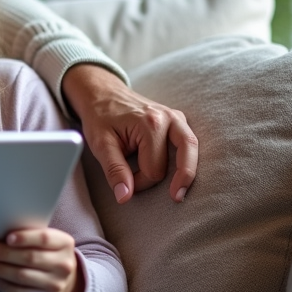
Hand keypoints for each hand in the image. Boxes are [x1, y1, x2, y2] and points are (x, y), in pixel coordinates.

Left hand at [0, 227, 79, 291]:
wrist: (63, 277)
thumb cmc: (44, 251)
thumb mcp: (44, 240)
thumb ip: (28, 234)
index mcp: (64, 243)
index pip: (44, 238)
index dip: (25, 238)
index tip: (7, 238)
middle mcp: (64, 264)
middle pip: (30, 257)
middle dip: (4, 253)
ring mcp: (56, 284)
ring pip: (23, 276)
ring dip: (1, 270)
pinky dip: (6, 285)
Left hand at [62, 63, 197, 203]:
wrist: (101, 92)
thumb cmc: (99, 117)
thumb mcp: (100, 144)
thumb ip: (114, 171)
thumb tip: (125, 197)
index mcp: (150, 124)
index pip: (154, 170)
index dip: (141, 182)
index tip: (126, 180)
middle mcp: (168, 118)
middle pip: (184, 156)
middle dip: (178, 179)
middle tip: (176, 198)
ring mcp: (175, 116)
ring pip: (192, 148)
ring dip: (187, 168)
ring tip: (181, 189)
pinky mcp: (177, 118)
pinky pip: (188, 141)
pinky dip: (187, 156)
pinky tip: (182, 167)